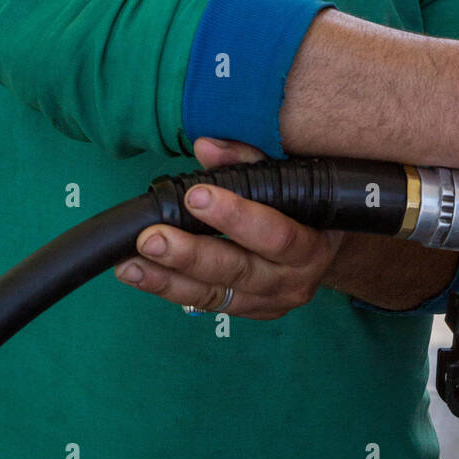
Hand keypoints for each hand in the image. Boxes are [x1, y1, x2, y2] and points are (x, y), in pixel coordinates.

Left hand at [114, 137, 345, 318]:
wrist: (328, 247)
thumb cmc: (306, 203)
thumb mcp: (291, 176)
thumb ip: (249, 160)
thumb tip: (205, 147)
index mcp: (312, 244)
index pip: (275, 234)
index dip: (235, 216)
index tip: (195, 194)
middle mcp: (293, 280)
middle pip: (238, 270)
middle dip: (190, 253)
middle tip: (151, 238)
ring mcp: (269, 302)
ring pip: (215, 294)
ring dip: (167, 279)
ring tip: (130, 263)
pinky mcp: (247, 312)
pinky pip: (205, 303)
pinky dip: (169, 288)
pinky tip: (139, 274)